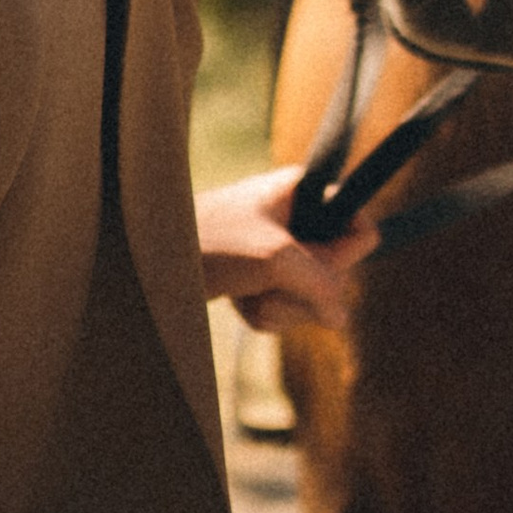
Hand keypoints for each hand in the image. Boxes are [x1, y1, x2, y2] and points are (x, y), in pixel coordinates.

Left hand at [196, 164, 373, 334]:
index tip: (314, 261)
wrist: (152, 264)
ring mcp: (279, 252)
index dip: (345, 253)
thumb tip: (340, 319)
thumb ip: (321, 286)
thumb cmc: (211, 243)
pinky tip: (238, 302)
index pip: (360, 225)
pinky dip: (264, 314)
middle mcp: (296, 220)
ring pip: (312, 298)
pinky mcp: (261, 279)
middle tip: (269, 282)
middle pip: (338, 272)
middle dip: (304, 290)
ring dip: (281, 307)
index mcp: (303, 193)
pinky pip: (286, 310)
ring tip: (248, 293)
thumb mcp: (274, 259)